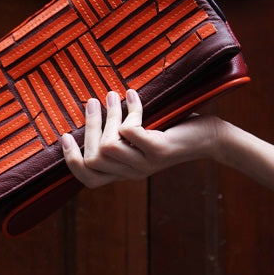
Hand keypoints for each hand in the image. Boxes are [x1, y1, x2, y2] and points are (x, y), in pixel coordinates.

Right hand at [61, 89, 222, 187]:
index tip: (64, 136)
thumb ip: (120, 137)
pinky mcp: (159, 150)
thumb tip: (92, 114)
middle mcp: (133, 173)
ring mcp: (146, 164)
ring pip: (108, 145)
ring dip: (109, 116)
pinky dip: (131, 111)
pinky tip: (134, 97)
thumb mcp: (142, 140)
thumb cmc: (172, 134)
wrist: (210, 140)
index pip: (89, 179)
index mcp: (125, 172)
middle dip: (89, 127)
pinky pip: (131, 131)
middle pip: (94, 158)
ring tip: (114, 95)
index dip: (72, 160)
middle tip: (92, 102)